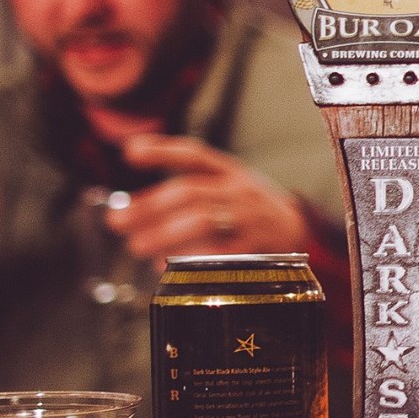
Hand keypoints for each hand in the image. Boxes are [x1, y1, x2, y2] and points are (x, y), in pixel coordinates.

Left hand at [105, 135, 310, 259]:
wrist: (300, 232)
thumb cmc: (250, 210)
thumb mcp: (225, 189)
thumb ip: (185, 194)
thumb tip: (130, 209)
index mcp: (229, 172)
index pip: (195, 155)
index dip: (162, 151)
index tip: (129, 152)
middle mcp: (239, 191)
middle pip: (191, 192)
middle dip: (150, 206)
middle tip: (118, 222)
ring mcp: (250, 218)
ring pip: (204, 220)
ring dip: (165, 234)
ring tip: (137, 246)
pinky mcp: (258, 247)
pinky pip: (222, 253)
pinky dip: (192, 259)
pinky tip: (167, 265)